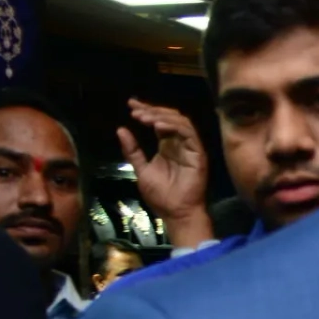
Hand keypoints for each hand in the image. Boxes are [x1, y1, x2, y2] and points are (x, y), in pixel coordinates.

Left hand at [117, 100, 213, 247]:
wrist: (175, 212)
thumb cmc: (160, 195)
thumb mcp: (141, 169)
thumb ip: (133, 150)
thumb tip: (121, 129)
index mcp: (167, 145)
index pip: (159, 121)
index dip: (146, 111)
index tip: (130, 105)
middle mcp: (179, 143)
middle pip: (170, 117)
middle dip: (152, 110)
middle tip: (135, 110)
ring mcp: (190, 147)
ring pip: (180, 121)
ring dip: (161, 116)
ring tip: (144, 117)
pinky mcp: (197, 153)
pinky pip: (188, 134)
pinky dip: (174, 126)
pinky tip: (157, 126)